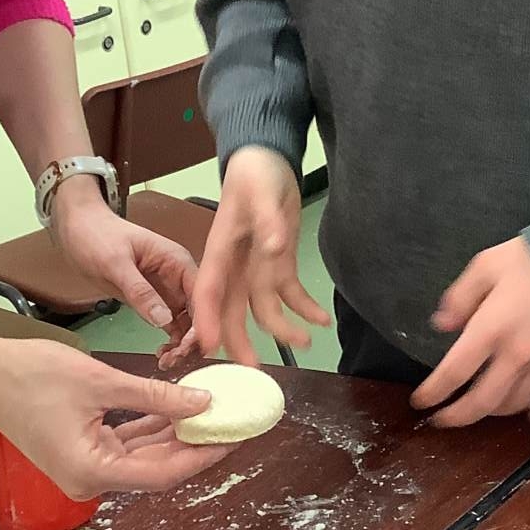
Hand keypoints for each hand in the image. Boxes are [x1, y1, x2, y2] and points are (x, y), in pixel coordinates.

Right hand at [0, 337, 229, 498]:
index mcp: (92, 472)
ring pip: (142, 457)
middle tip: (233, 425)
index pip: (163, 473)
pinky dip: (150, 430)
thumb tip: (205, 403)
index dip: (202, 456)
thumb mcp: (102, 382)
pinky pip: (124, 446)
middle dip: (195, 447)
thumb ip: (157, 396)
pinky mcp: (79, 453)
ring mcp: (83, 469)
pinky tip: (179, 411)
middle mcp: (88, 481)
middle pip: (156, 469)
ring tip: (214, 415)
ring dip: (175, 437)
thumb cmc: (32, 373)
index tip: (234, 438)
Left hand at [50, 183, 196, 354]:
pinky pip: (170, 325)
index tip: (191, 348)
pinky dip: (170, 341)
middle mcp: (179, 277)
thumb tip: (165, 320)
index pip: (202, 295)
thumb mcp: (115, 263)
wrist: (78, 229)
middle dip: (192, 339)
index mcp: (177, 261)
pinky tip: (162, 356)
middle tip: (175, 361)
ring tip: (166, 363)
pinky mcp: (154, 301)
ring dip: (182, 345)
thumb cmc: (97, 236)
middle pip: (199, 313)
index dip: (203, 322)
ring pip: (187, 323)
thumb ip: (140, 291)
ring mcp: (168, 290)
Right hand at [191, 147, 329, 365]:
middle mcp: (235, 267)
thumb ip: (266, 220)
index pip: (209, 293)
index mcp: (220, 251)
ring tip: (306, 342)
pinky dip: (305, 309)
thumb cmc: (254, 173)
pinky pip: (289, 294)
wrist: (267, 160)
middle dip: (240, 341)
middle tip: (254, 370)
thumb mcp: (260, 191)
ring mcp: (257, 268)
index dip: (207, 321)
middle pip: (232, 311)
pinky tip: (322, 320)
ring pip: (263, 309)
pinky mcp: (278, 264)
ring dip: (282, 329)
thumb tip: (274, 249)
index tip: (209, 348)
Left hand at [413, 238, 529, 429]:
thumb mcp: (485, 265)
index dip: (433, 393)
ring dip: (499, 411)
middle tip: (444, 420)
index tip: (420, 401)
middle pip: (483, 401)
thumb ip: (460, 297)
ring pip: (519, 403)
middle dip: (458, 416)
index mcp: (490, 329)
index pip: (453, 373)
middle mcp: (518, 354)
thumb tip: (441, 325)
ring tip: (488, 408)